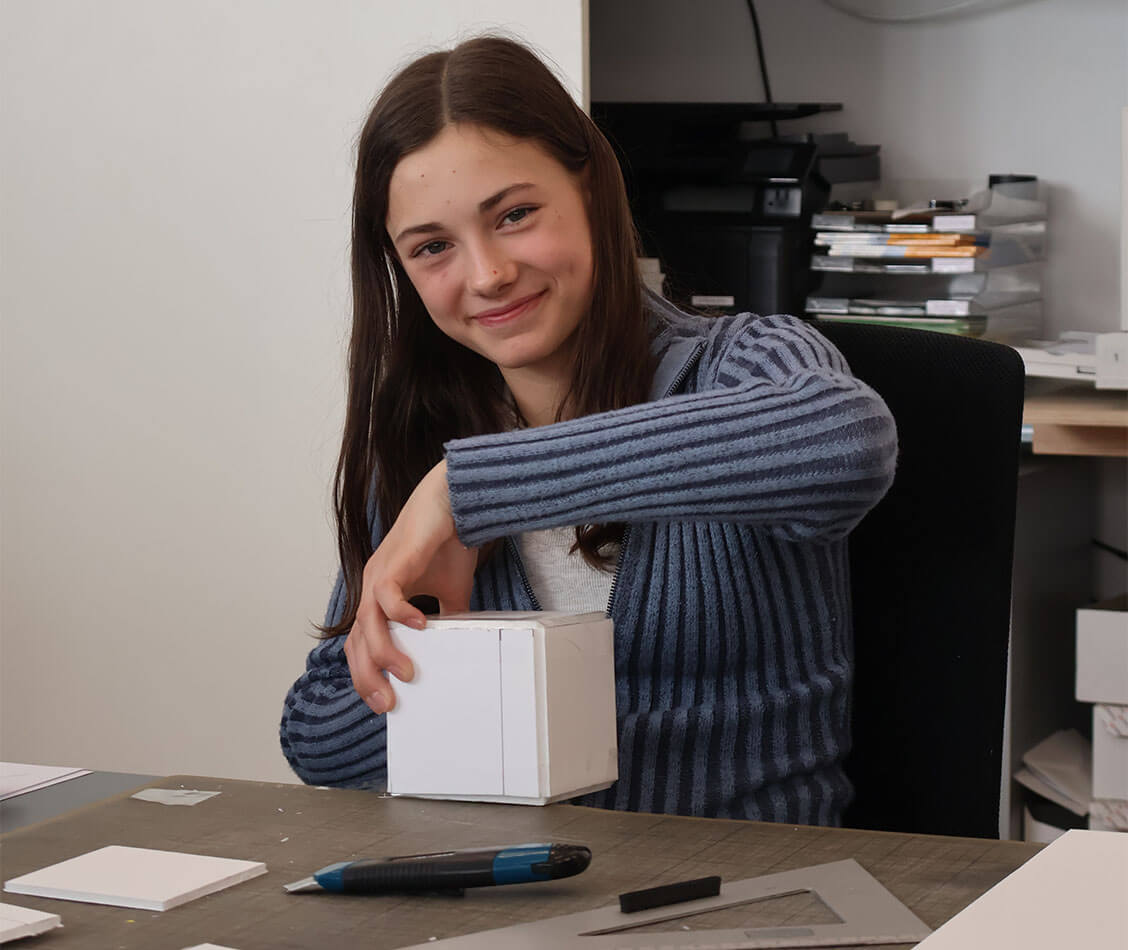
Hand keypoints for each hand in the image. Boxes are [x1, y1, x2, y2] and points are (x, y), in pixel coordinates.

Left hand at [344, 460, 477, 714]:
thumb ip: (447, 620)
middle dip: (367, 676)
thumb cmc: (447, 543)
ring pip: (368, 622)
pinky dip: (400, 612)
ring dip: (383, 652)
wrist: (452, 502)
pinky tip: (419, 626)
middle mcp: (372, 588)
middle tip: (387, 704)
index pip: (362, 644)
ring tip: (405, 674)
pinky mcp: (395, 561)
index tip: (383, 702)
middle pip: (357, 641)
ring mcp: (380, 574)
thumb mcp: (450, 593)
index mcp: (380, 598)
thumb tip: (457, 649)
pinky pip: (388, 593)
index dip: (366, 673)